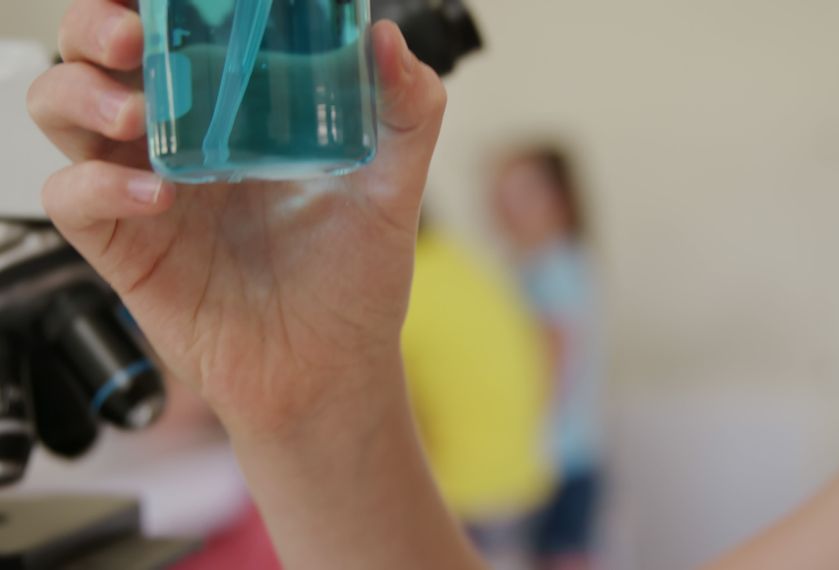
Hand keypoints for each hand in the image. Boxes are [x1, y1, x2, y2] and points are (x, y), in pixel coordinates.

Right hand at [27, 0, 447, 436]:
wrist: (331, 368)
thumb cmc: (354, 278)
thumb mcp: (393, 189)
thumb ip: (407, 113)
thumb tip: (389, 43)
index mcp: (237, 112)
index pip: (173, 31)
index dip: (151, 3)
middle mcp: (180, 141)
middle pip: (98, 55)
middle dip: (96, 27)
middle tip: (132, 37)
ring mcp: (145, 191)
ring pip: (62, 111)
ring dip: (81, 95)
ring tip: (135, 115)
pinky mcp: (124, 247)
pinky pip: (73, 200)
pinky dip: (98, 188)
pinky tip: (155, 198)